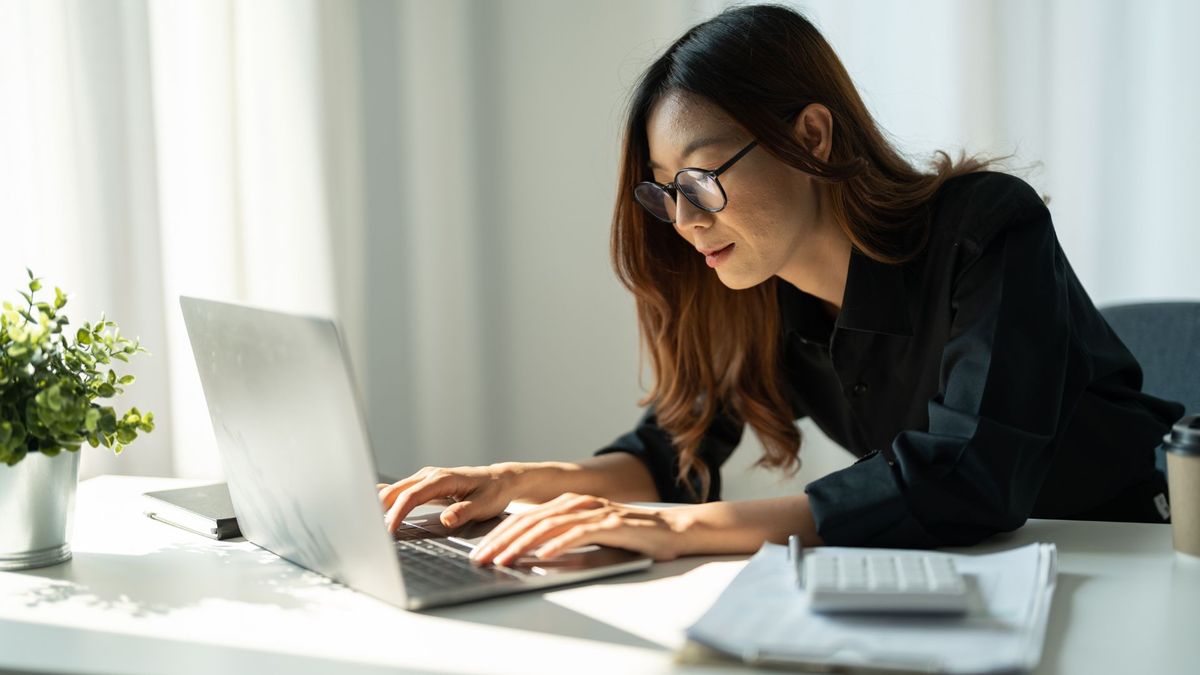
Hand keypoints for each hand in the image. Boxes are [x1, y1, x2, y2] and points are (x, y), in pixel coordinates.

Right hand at [376, 463, 524, 533]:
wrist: (500, 480)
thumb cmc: (493, 492)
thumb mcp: (484, 504)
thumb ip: (464, 512)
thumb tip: (446, 520)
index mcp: (442, 479)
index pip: (411, 496)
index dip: (397, 514)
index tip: (388, 531)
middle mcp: (430, 475)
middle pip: (396, 491)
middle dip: (381, 510)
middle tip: (371, 533)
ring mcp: (425, 478)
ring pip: (395, 490)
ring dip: (381, 506)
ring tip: (370, 526)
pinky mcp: (423, 484)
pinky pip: (400, 491)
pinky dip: (387, 501)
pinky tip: (373, 508)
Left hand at [468, 492, 688, 566]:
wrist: (673, 530)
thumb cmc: (632, 537)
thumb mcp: (590, 537)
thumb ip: (564, 540)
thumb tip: (530, 557)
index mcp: (570, 503)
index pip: (526, 518)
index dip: (500, 535)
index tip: (479, 552)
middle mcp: (579, 503)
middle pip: (531, 520)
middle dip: (502, 540)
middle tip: (481, 559)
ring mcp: (596, 511)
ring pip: (550, 526)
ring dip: (523, 544)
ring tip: (505, 560)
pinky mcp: (612, 524)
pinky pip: (580, 534)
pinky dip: (560, 545)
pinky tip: (544, 557)